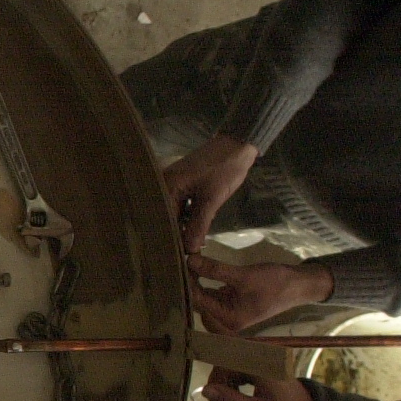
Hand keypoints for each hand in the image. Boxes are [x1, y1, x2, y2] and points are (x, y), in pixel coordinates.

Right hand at [164, 135, 259, 251]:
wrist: (238, 145)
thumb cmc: (224, 169)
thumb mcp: (212, 200)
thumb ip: (199, 226)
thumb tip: (189, 250)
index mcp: (167, 186)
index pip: (163, 219)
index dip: (171, 238)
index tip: (177, 256)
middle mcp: (164, 184)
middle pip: (166, 216)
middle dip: (176, 234)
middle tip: (184, 254)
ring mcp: (173, 183)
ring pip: (174, 212)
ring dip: (183, 226)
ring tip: (189, 247)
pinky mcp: (183, 183)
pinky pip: (180, 204)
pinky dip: (187, 216)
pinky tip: (195, 229)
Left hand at [190, 253, 332, 332]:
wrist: (300, 285)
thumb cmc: (276, 283)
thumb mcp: (243, 275)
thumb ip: (215, 269)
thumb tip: (190, 261)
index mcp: (229, 320)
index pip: (199, 301)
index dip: (187, 282)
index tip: (178, 263)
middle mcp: (226, 321)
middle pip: (199, 302)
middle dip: (190, 283)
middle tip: (178, 261)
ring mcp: (229, 313)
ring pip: (204, 297)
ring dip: (196, 282)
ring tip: (186, 263)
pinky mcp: (232, 303)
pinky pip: (213, 294)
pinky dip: (206, 282)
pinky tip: (198, 268)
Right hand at [202, 366, 313, 400]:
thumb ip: (231, 399)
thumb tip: (204, 391)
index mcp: (261, 364)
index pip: (227, 361)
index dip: (214, 368)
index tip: (207, 359)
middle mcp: (261, 357)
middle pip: (227, 364)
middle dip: (218, 385)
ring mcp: (262, 362)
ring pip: (232, 369)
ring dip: (225, 388)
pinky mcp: (262, 369)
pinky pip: (240, 372)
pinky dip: (234, 387)